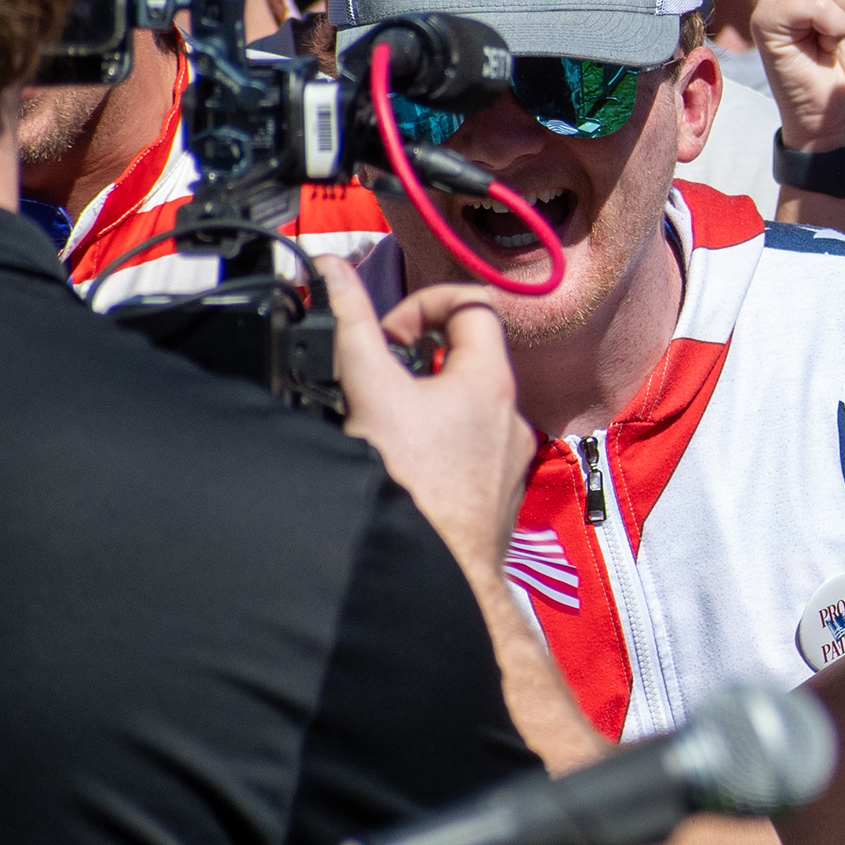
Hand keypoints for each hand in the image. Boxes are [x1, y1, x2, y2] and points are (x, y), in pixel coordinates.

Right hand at [323, 261, 529, 572]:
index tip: (385, 337)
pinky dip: (437, 448)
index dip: (421, 305)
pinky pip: (470, 453)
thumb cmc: (407, 488)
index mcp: (490, 381)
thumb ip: (350, 323)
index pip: (471, 303)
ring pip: (466, 408)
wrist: (431, 574)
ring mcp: (509, 459)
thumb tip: (333, 270)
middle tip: (376, 382)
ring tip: (383, 430)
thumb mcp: (369, 390)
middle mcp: (511, 416)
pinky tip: (403, 470)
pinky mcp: (497, 496)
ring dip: (424, 406)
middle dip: (416, 359)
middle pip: (466, 356)